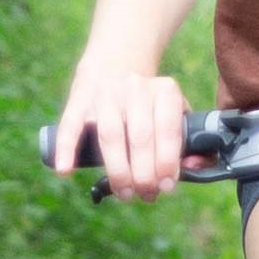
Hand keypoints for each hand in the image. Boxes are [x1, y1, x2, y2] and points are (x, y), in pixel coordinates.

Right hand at [51, 56, 191, 201]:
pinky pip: (70, 125)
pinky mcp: (79, 99)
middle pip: (140, 137)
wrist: (116, 63)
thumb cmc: (151, 102)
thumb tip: (193, 167)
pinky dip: (66, 149)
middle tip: (146, 194)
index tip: (166, 186)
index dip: (167, 162)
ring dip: (118, 170)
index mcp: (165, 90)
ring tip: (125, 193)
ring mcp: (105, 93)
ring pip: (110, 135)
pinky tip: (65, 171)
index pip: (168, 130)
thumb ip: (189, 139)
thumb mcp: (175, 111)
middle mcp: (136, 88)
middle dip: (144, 173)